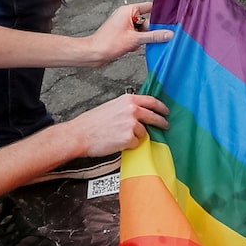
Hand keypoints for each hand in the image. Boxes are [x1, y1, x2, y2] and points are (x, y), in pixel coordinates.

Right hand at [51, 92, 170, 165]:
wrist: (80, 134)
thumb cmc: (91, 122)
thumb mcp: (111, 106)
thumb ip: (127, 108)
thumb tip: (139, 113)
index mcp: (128, 100)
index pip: (152, 101)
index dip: (161, 107)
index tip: (165, 111)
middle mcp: (132, 110)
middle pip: (154, 117)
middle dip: (161, 122)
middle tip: (165, 126)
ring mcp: (132, 124)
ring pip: (144, 133)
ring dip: (137, 136)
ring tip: (121, 137)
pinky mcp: (130, 138)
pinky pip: (136, 144)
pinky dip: (129, 145)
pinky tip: (118, 142)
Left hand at [84, 1, 171, 63]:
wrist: (94, 53)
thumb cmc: (108, 43)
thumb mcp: (135, 39)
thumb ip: (154, 36)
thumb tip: (168, 34)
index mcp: (128, 11)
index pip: (149, 7)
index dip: (158, 13)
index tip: (169, 19)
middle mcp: (126, 15)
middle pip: (146, 21)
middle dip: (148, 32)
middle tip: (146, 38)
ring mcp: (123, 24)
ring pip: (141, 30)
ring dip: (141, 39)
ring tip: (133, 44)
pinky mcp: (121, 33)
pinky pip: (135, 36)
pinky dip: (135, 42)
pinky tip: (130, 47)